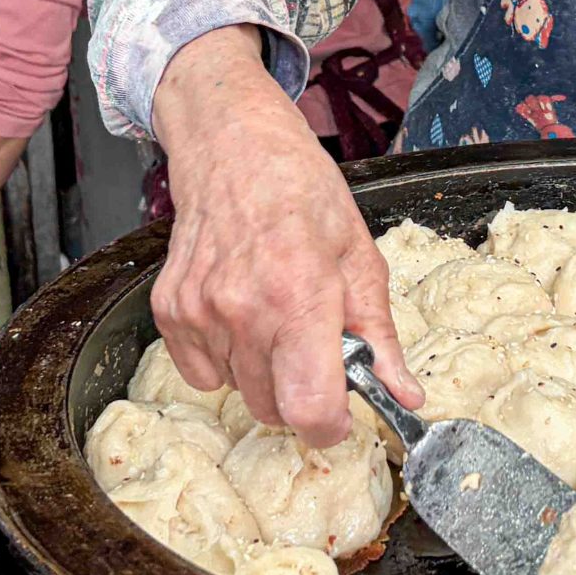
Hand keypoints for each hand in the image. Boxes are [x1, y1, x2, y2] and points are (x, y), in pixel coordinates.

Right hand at [148, 26, 421, 445]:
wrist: (234, 147)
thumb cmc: (303, 193)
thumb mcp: (360, 257)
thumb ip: (379, 336)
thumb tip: (405, 395)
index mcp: (300, 295)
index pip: (307, 407)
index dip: (330, 427)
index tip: (340, 414)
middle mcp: (243, 310)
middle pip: (273, 410)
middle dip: (300, 394)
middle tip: (312, 346)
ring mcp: (199, 312)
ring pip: (239, 392)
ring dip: (263, 372)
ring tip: (275, 314)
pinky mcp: (170, 312)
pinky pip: (202, 374)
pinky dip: (225, 358)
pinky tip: (240, 311)